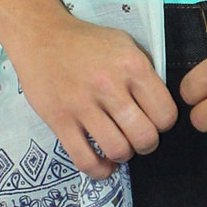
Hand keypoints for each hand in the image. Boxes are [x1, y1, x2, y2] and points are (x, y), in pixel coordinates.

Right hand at [6, 14, 179, 180]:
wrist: (40, 36)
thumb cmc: (86, 42)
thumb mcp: (124, 45)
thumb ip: (144, 74)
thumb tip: (159, 108)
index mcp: (131, 65)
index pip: (165, 113)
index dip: (163, 123)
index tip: (154, 121)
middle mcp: (109, 85)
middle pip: (145, 137)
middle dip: (147, 144)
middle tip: (138, 138)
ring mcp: (82, 104)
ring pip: (118, 150)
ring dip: (123, 155)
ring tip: (119, 147)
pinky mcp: (59, 120)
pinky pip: (85, 159)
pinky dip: (99, 170)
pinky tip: (104, 163)